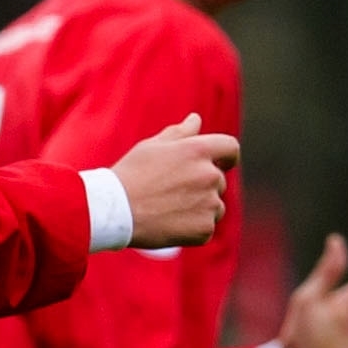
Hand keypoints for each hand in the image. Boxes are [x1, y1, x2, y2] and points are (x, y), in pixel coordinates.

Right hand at [110, 113, 239, 247]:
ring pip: (215, 205)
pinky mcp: (205, 228)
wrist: (116, 211)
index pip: (231, 148)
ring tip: (168, 208)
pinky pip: (207, 226)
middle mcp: (209, 175)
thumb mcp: (152, 147)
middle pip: (218, 179)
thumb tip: (196, 119)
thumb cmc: (131, 174)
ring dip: (200, 206)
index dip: (225, 155)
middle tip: (170, 191)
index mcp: (198, 150)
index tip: (217, 162)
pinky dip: (193, 226)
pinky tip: (170, 223)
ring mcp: (209, 204)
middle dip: (201, 183)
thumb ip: (179, 133)